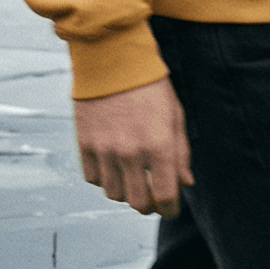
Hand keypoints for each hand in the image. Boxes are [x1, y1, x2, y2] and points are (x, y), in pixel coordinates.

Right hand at [74, 75, 193, 216]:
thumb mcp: (175, 116)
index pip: (165, 196)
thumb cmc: (150, 85)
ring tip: (132, 179)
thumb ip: (181, 153)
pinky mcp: (85, 144)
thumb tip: (185, 183)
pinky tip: (113, 166)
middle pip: (138, 203)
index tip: (170, 208)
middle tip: (152, 198)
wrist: (112, 59)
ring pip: (114, 195)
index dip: (170, 209)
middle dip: (148, 206)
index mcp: (159, 146)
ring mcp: (105, 150)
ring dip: (125, 192)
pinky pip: (93, 178)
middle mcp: (131, 153)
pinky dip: (104, 179)